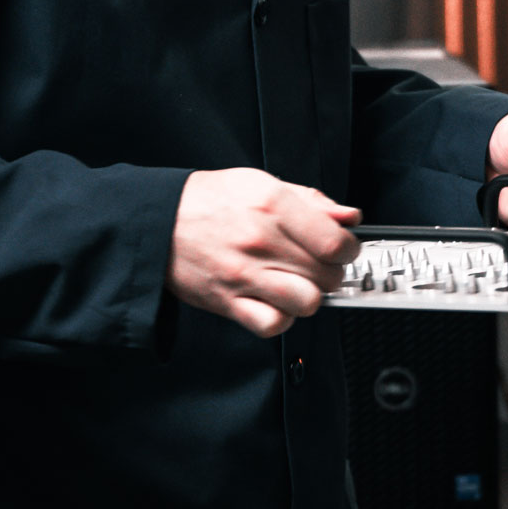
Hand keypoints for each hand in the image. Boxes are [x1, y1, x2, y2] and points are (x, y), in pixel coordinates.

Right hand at [168, 168, 360, 337]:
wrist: (158, 220)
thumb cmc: (209, 201)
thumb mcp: (261, 183)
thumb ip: (311, 200)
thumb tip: (349, 217)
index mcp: (272, 205)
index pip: (335, 242)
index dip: (349, 249)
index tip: (344, 249)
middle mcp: (260, 241)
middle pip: (327, 274)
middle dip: (332, 272)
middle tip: (319, 265)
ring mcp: (243, 274)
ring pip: (307, 302)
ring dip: (310, 296)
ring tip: (299, 285)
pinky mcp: (228, 301)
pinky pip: (273, 324)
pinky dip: (281, 318)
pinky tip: (276, 303)